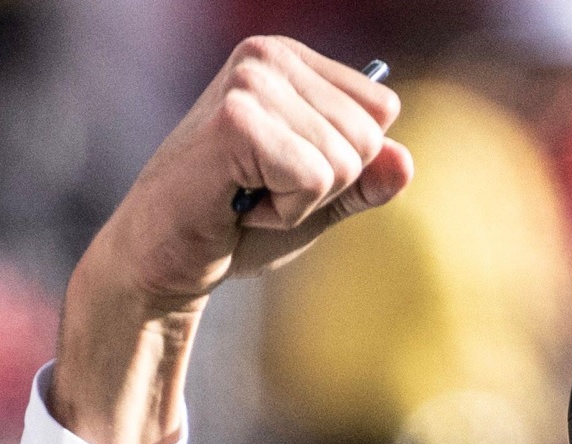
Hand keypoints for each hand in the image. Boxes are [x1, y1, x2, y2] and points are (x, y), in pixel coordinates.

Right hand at [51, 37, 410, 443]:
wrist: (165, 259)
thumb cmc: (238, 224)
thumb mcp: (321, 200)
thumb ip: (367, 180)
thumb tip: (406, 161)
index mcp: (289, 60)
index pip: (381, 109)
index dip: (346, 163)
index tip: (285, 171)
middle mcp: (267, 57)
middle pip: (368, 137)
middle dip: (326, 185)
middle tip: (261, 190)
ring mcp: (248, 83)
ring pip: (343, 161)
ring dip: (302, 201)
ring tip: (246, 195)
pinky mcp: (236, 121)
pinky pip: (314, 180)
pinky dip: (285, 212)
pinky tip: (238, 204)